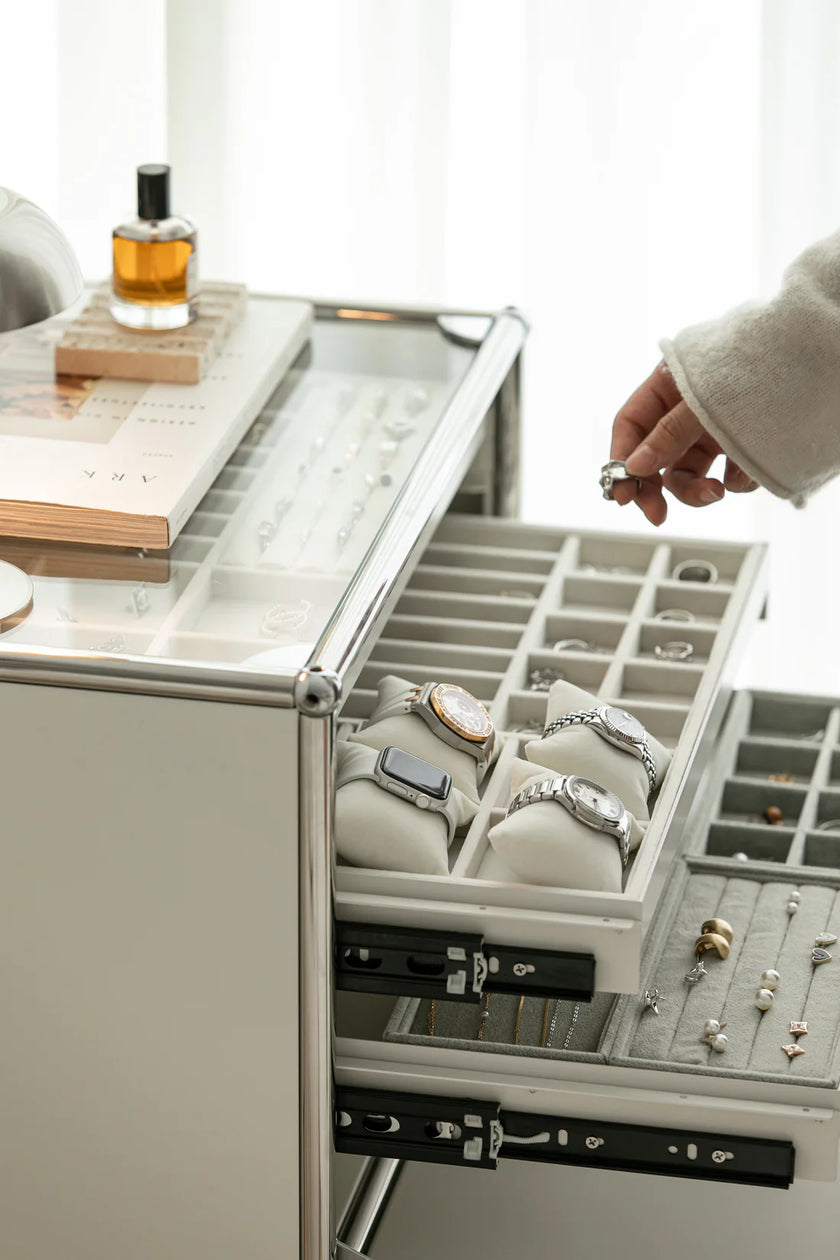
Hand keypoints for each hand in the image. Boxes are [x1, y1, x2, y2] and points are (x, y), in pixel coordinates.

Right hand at [610, 362, 757, 524]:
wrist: (821, 365)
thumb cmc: (761, 365)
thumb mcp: (704, 402)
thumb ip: (668, 435)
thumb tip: (634, 467)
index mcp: (669, 385)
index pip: (630, 427)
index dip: (621, 461)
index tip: (622, 495)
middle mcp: (687, 409)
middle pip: (653, 458)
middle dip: (655, 488)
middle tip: (656, 514)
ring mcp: (714, 429)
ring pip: (688, 473)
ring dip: (697, 491)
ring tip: (716, 493)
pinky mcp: (741, 446)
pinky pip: (726, 476)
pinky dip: (734, 481)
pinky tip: (747, 472)